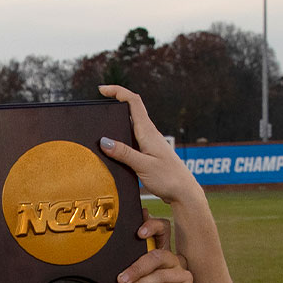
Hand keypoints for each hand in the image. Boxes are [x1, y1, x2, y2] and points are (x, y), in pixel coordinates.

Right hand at [96, 85, 202, 206]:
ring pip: (131, 125)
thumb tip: (104, 141)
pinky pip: (133, 139)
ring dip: (117, 122)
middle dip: (115, 103)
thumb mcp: (143, 166)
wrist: (184, 192)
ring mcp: (150, 142)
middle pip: (131, 110)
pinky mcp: (149, 152)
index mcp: (148, 132)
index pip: (133, 102)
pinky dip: (121, 138)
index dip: (118, 91)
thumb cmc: (168, 179)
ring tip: (101, 127)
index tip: (102, 90)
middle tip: (98, 106)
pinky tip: (114, 148)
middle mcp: (150, 134)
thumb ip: (123, 153)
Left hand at [118, 218, 193, 282]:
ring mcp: (184, 277)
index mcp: (163, 255)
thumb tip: (109, 256)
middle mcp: (176, 262)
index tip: (138, 233)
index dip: (153, 226)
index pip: (163, 230)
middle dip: (136, 268)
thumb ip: (129, 268)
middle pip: (158, 256)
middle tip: (120, 280)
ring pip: (159, 275)